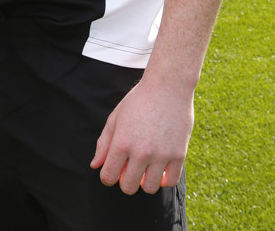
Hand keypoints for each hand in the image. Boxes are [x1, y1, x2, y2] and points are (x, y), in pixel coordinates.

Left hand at [90, 73, 193, 194]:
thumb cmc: (139, 100)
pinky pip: (170, 182)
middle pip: (128, 187)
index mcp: (122, 142)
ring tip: (146, 167)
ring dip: (144, 181)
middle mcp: (141, 152)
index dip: (108, 177)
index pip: (108, 177)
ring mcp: (161, 155)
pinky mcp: (179, 155)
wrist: (168, 86)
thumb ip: (104, 143)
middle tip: (130, 168)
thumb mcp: (116, 117)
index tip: (113, 170)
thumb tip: (95, 165)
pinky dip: (163, 179)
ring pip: (149, 188)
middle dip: (125, 181)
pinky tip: (160, 167)